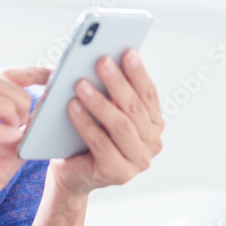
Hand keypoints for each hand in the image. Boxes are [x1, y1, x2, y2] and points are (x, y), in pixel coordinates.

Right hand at [0, 66, 50, 225]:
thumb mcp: (12, 148)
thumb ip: (26, 129)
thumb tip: (48, 112)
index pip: (3, 78)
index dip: (29, 73)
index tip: (52, 75)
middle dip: (19, 95)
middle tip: (27, 120)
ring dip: (7, 109)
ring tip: (17, 130)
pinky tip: (13, 141)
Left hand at [49, 49, 163, 198]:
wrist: (71, 174)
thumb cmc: (85, 136)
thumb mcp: (101, 111)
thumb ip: (108, 93)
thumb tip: (104, 61)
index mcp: (153, 124)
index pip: (149, 94)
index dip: (138, 73)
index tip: (127, 52)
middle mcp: (152, 143)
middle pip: (135, 108)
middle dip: (118, 83)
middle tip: (101, 61)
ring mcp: (138, 162)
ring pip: (120, 126)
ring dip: (100, 103)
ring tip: (81, 83)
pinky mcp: (118, 174)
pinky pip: (101, 144)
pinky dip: (86, 123)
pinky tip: (72, 106)